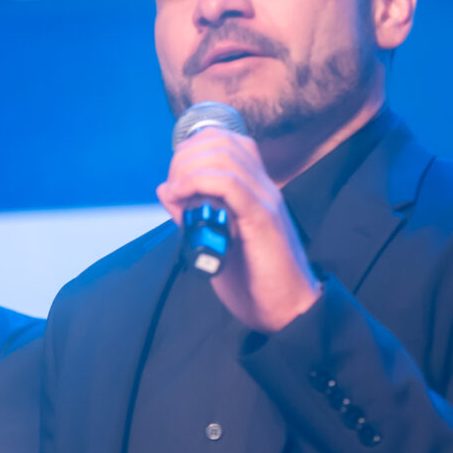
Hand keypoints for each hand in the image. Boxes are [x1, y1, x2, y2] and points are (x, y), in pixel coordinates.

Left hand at [157, 127, 321, 332]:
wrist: (286, 311)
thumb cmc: (254, 280)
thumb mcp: (215, 240)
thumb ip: (193, 214)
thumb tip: (166, 189)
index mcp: (255, 189)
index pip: (227, 141)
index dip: (193, 148)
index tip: (174, 176)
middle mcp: (263, 187)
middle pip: (223, 142)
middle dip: (186, 156)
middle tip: (172, 185)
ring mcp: (265, 200)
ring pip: (226, 156)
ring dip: (190, 167)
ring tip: (176, 191)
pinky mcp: (262, 219)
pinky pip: (231, 184)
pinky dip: (200, 183)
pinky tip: (183, 195)